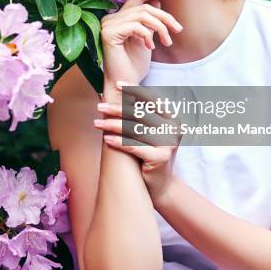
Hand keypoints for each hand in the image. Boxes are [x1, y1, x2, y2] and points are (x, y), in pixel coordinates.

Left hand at [94, 82, 181, 203]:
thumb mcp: (149, 132)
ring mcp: (169, 143)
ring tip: (97, 123)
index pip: (152, 99)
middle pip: (141, 114)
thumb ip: (141, 115)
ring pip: (136, 129)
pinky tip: (106, 140)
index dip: (134, 90)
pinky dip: (119, 142)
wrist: (162, 185)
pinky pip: (135, 146)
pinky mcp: (161, 158)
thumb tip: (115, 95)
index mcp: (172, 117)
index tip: (117, 84)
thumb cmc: (150, 154)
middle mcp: (174, 127)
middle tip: (99, 107)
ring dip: (113, 125)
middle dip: (117, 109)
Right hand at [100, 0, 182, 85]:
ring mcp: (107, 25)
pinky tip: (150, 48)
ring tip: (167, 42)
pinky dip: (147, 35)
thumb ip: (149, 22)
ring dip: (160, 28)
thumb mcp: (147, 39)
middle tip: (178, 29)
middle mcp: (110, 18)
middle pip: (144, 7)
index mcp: (118, 18)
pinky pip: (136, 26)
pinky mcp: (108, 33)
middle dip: (165, 18)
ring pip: (142, 15)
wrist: (125, 85)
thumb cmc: (134, 65)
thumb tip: (158, 3)